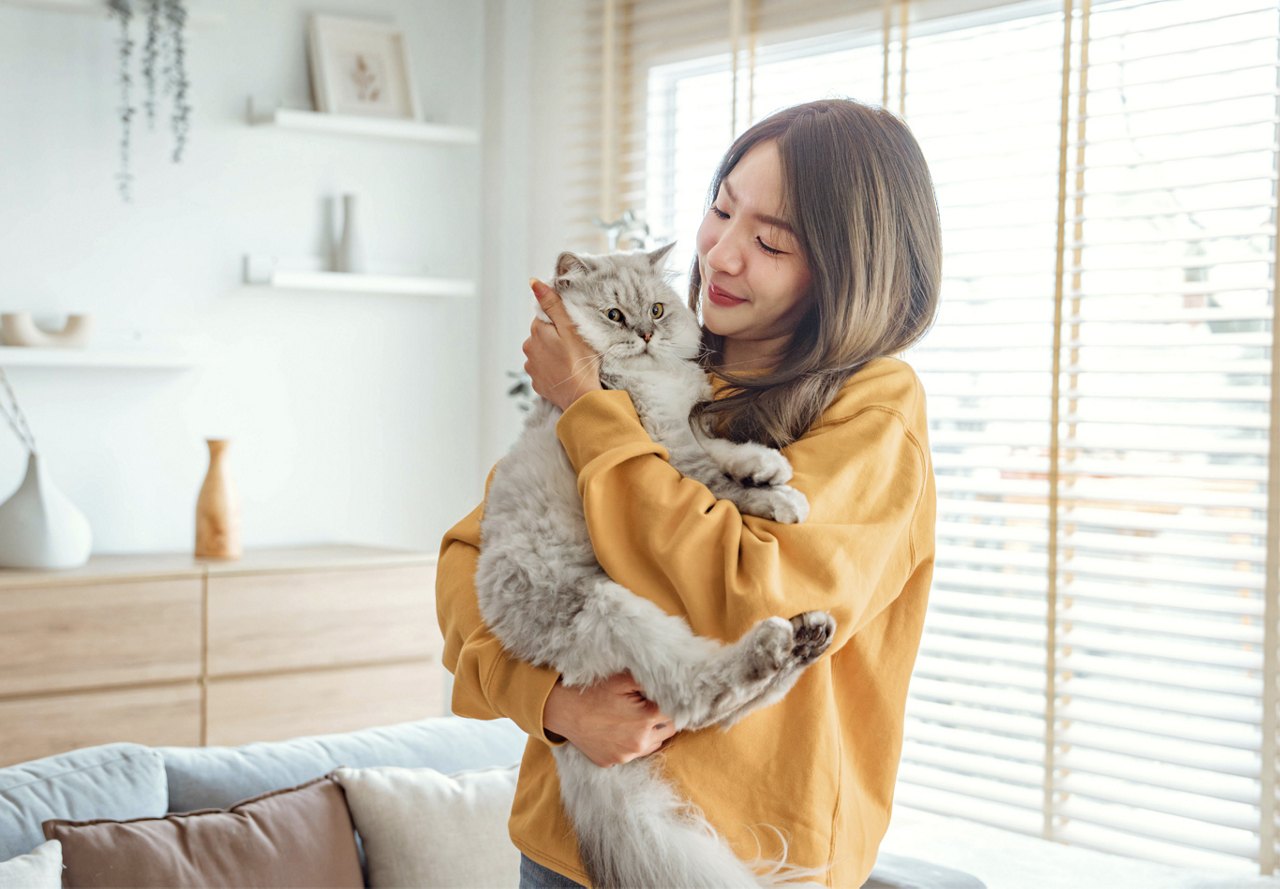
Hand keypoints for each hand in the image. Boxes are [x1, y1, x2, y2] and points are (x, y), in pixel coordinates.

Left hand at [523, 278, 602, 410]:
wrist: (581, 396)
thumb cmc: (580, 361)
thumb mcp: (570, 327)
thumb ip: (552, 304)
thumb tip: (533, 282)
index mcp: (536, 332)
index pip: (545, 317)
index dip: (560, 322)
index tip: (573, 331)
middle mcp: (529, 349)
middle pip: (543, 335)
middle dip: (556, 338)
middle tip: (575, 347)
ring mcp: (532, 368)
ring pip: (543, 353)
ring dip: (554, 354)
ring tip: (571, 361)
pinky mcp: (537, 383)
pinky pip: (545, 371)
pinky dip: (554, 371)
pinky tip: (566, 373)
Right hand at [543, 671, 675, 766]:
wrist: (563, 710)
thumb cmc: (594, 691)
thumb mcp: (623, 679)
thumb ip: (651, 681)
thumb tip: (673, 682)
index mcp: (646, 720)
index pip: (676, 714)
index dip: (672, 704)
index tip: (664, 698)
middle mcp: (639, 742)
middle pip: (668, 731)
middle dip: (662, 719)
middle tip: (649, 706)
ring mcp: (626, 756)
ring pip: (652, 745)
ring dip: (649, 733)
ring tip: (633, 718)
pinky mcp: (612, 762)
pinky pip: (631, 754)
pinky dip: (630, 743)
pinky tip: (618, 729)